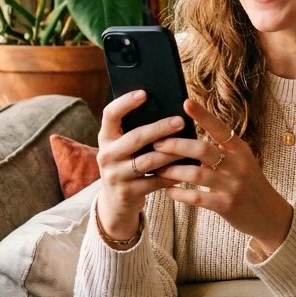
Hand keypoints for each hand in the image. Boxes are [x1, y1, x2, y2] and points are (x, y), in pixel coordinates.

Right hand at [94, 90, 188, 246]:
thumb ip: (135, 131)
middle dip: (160, 128)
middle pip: (135, 138)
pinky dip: (172, 175)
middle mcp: (106, 155)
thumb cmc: (126, 165)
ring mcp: (115, 175)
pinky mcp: (127, 192)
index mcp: (105, 138)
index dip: (125, 102)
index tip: (144, 93)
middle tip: (180, 121)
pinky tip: (186, 169)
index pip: (110, 114)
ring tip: (189, 146)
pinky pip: (154, 181)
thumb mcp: (123, 148)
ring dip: (171, 153)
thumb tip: (167, 108)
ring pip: (148, 161)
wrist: (115, 203)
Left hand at [152, 99, 294, 255]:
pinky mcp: (226, 206)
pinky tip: (168, 190)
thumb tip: (187, 140)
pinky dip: (180, 193)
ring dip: (173, 171)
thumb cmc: (249, 184)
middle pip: (203, 150)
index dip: (203, 115)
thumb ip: (220, 152)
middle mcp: (238, 165)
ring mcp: (232, 186)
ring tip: (158, 169)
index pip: (220, 128)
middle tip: (157, 143)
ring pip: (196, 174)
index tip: (186, 102)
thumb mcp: (241, 162)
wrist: (269, 215)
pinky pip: (197, 198)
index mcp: (240, 150)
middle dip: (177, 146)